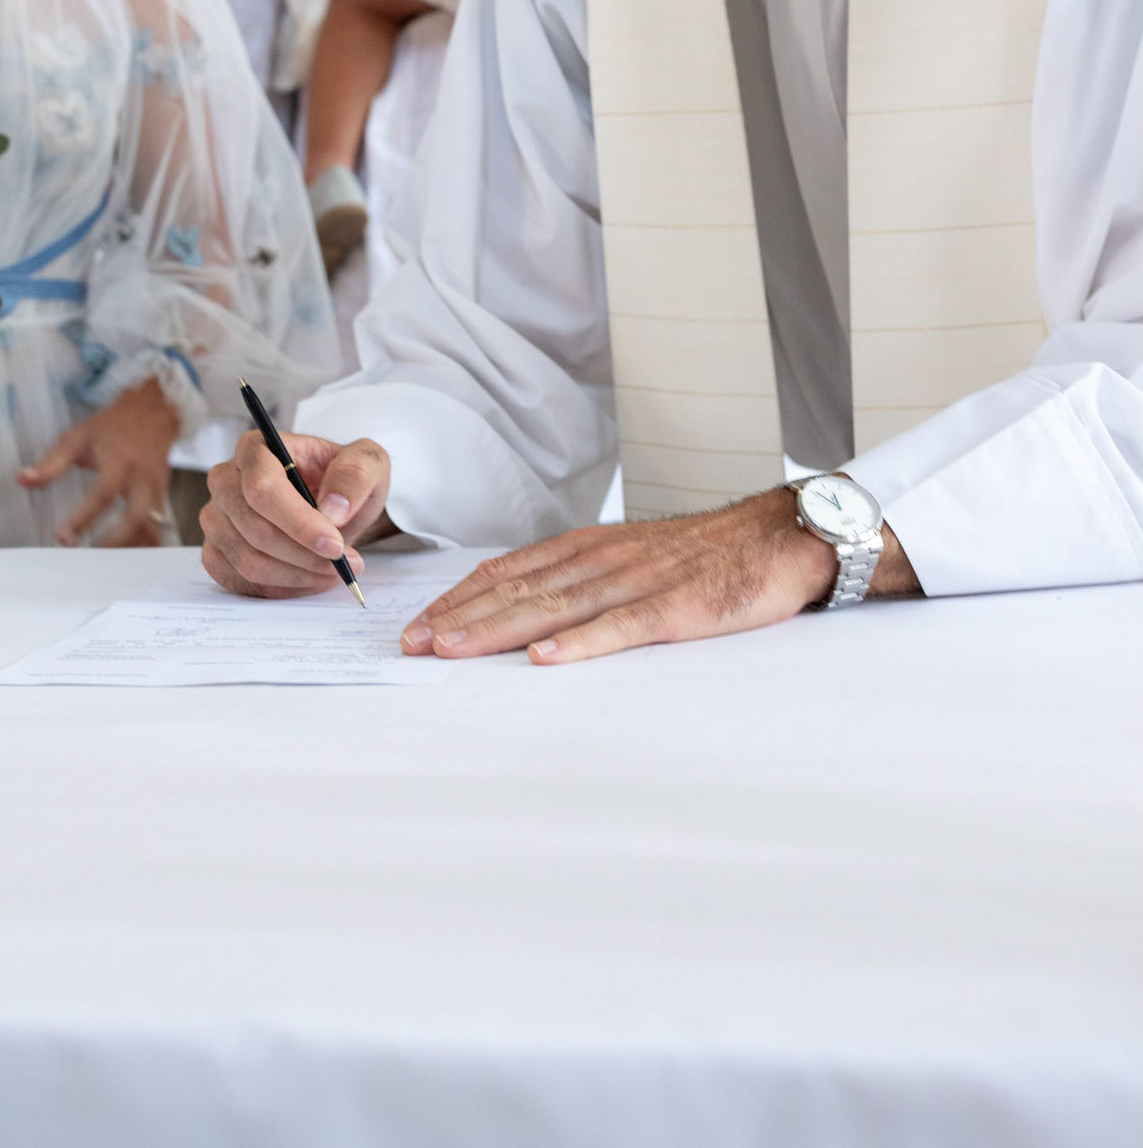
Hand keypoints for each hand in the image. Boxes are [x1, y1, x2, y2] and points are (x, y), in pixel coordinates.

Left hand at [19, 376, 179, 546]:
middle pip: (137, 516)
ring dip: (131, 547)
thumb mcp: (77, 437)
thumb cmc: (112, 426)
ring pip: (152, 525)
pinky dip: (145, 543)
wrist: (153, 410)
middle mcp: (142, 476)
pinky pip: (158, 525)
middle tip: (90, 558)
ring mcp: (158, 487)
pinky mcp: (163, 495)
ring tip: (107, 565)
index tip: (63, 538)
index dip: (84, 518)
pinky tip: (128, 557)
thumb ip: (51, 463)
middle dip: (115, 541)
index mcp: (120, 460)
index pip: (103, 493)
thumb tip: (23, 480)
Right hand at [201, 428, 391, 596]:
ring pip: (247, 560)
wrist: (333, 505)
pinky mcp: (216, 550)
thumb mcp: (368, 464)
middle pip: (254, 529)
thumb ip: (355, 475)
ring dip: (296, 575)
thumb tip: (333, 509)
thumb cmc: (343, 480)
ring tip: (332, 571)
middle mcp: (226, 480)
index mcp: (255, 448)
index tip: (334, 544)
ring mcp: (216, 518)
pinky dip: (278, 588)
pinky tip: (307, 579)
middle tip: (344, 563)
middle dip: (303, 554)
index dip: (298, 522)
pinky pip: (238, 581)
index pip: (262, 488)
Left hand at [401, 487, 920, 664]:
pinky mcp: (678, 608)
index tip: (419, 624)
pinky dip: (581, 643)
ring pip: (555, 607)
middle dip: (461, 618)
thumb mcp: (633, 557)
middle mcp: (604, 560)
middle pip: (519, 590)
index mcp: (591, 548)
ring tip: (453, 649)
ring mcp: (639, 582)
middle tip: (412, 644)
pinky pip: (622, 627)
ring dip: (499, 630)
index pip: (510, 571)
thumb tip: (528, 611)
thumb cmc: (706, 556)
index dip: (461, 599)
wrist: (782, 537)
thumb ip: (585, 579)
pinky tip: (546, 658)